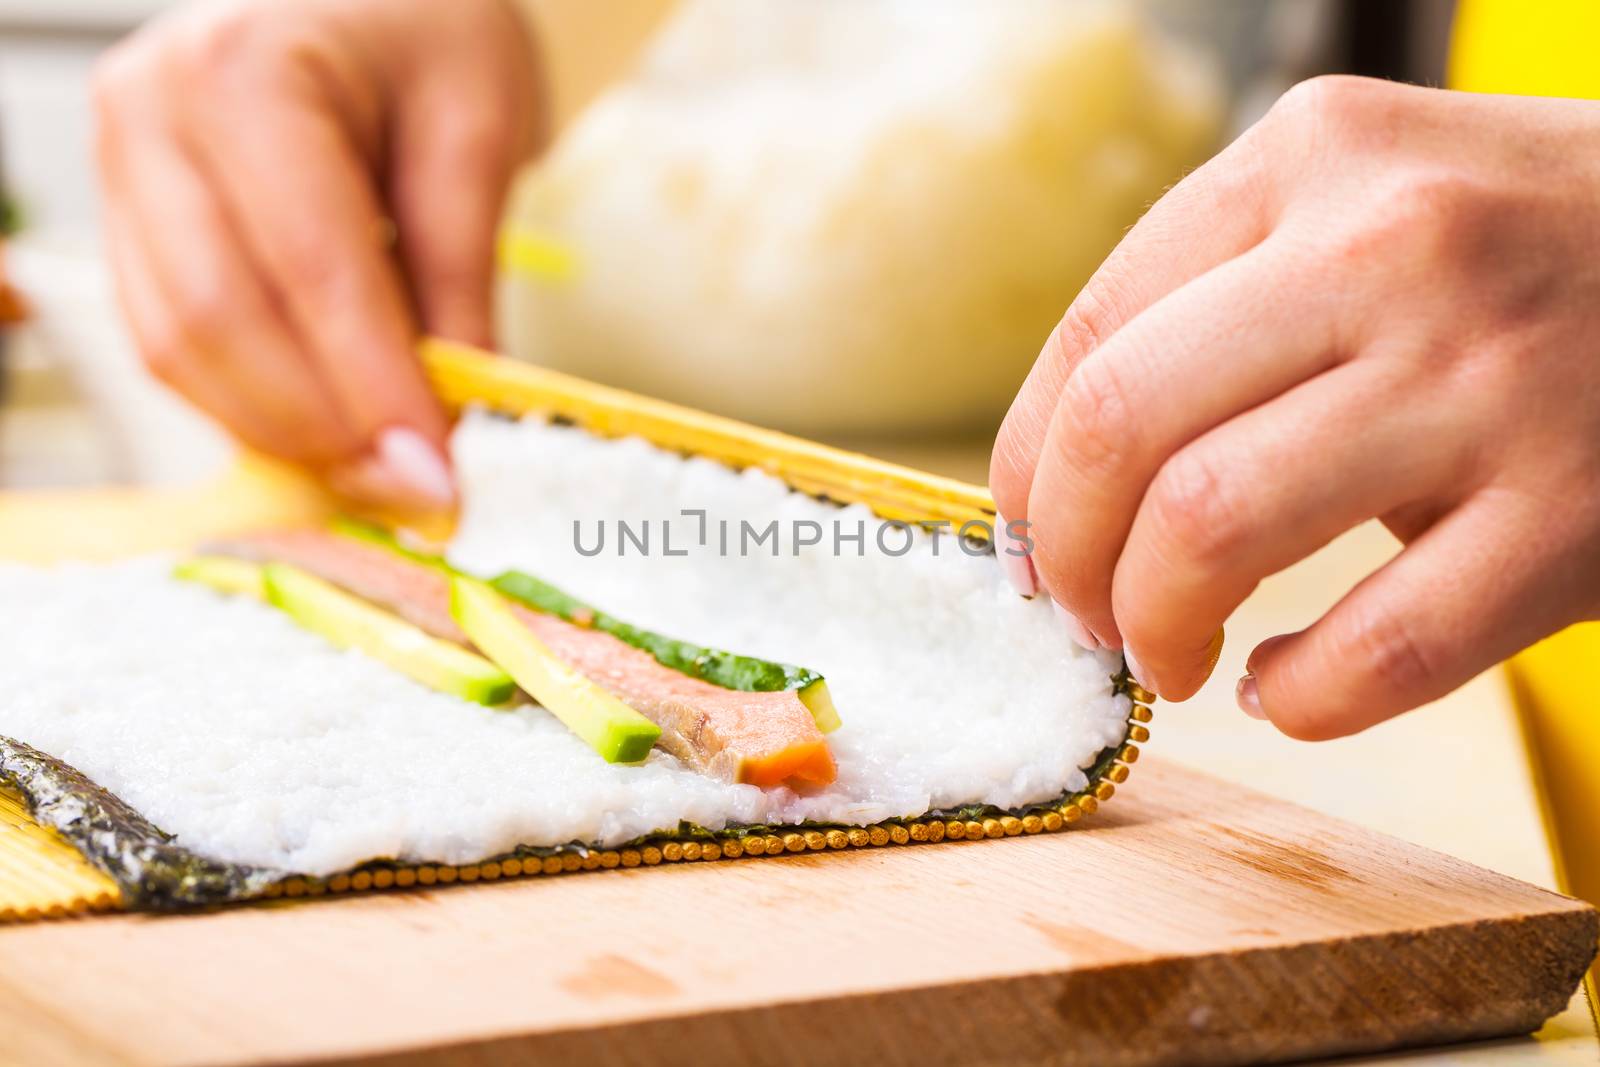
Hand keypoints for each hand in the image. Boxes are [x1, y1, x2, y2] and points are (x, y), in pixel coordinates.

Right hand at [94, 0, 543, 506]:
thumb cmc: (428, 32)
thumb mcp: (476, 133)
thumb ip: (461, 279)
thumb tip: (455, 426)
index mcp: (246, 72)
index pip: (310, 265)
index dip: (373, 386)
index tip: (439, 472)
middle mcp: (151, 115)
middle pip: (214, 320)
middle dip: (321, 428)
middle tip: (414, 492)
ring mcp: (122, 169)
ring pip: (175, 347)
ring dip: (280, 432)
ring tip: (379, 474)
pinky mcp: (129, 222)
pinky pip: (171, 343)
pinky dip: (249, 404)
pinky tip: (326, 433)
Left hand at [990, 76, 1599, 738]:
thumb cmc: (1528, 251)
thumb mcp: (1370, 203)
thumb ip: (1226, 296)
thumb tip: (1060, 479)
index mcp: (1314, 159)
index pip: (1092, 337)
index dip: (1025, 468)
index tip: (1030, 541)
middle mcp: (1393, 247)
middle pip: (1123, 427)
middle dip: (1067, 555)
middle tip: (1083, 614)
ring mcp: (1489, 377)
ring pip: (1214, 525)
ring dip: (1153, 624)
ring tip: (1165, 653)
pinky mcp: (1576, 509)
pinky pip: (1375, 649)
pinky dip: (1296, 697)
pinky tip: (1284, 685)